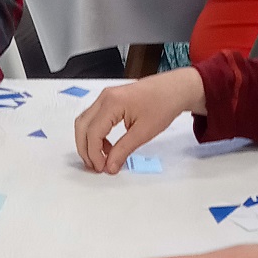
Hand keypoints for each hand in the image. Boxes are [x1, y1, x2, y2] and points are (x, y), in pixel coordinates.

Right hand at [75, 69, 204, 173]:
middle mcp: (104, 98)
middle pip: (82, 127)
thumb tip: (110, 166)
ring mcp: (105, 97)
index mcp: (111, 103)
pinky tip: (108, 146)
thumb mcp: (144, 132)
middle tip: (96, 166)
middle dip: (85, 149)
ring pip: (85, 122)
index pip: (92, 132)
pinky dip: (96, 134)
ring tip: (101, 158)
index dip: (94, 154)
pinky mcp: (110, 100)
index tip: (102, 168)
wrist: (175, 89)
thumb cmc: (163, 104)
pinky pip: (94, 119)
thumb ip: (123, 150)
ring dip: (89, 142)